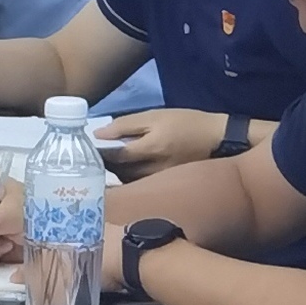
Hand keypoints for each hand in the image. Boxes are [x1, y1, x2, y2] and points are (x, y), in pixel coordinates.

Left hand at [92, 107, 229, 175]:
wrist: (219, 140)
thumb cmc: (186, 123)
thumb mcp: (156, 116)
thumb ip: (125, 125)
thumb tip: (98, 134)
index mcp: (151, 149)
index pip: (115, 157)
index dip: (98, 154)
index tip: (86, 150)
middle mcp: (154, 170)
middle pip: (119, 174)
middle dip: (105, 167)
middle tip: (94, 158)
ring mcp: (161, 182)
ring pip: (129, 184)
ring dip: (116, 176)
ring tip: (109, 165)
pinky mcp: (167, 188)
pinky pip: (141, 188)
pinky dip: (130, 181)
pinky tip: (127, 173)